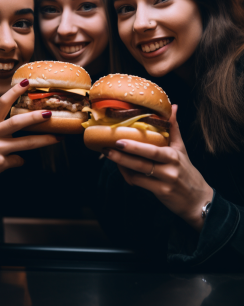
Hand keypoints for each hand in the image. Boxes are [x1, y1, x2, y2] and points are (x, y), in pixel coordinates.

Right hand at [0, 79, 58, 195]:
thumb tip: (17, 130)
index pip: (2, 103)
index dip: (15, 92)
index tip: (27, 82)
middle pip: (18, 121)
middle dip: (36, 116)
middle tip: (50, 113)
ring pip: (26, 143)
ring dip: (44, 140)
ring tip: (57, 137)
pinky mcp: (0, 163)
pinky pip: (18, 161)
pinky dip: (20, 161)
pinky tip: (18, 161)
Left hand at [104, 105, 212, 230]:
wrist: (198, 199)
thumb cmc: (186, 170)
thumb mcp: (181, 149)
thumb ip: (174, 128)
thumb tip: (173, 106)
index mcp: (173, 155)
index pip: (152, 148)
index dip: (135, 144)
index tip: (119, 137)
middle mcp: (170, 168)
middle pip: (143, 161)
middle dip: (123, 154)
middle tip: (108, 147)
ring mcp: (165, 181)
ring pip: (138, 172)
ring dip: (122, 164)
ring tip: (109, 155)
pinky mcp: (161, 193)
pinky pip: (140, 183)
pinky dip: (129, 176)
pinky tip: (122, 169)